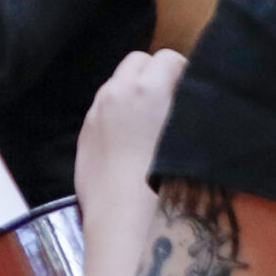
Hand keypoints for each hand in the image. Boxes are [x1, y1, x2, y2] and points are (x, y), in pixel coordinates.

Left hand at [75, 50, 186, 228]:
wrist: (124, 218)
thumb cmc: (167, 180)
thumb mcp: (190, 136)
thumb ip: (189, 107)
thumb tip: (191, 97)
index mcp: (147, 87)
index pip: (168, 57)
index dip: (181, 72)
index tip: (189, 93)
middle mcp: (117, 90)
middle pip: (138, 61)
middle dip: (153, 74)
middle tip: (167, 103)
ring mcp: (96, 111)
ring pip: (116, 83)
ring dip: (131, 92)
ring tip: (146, 123)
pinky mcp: (84, 132)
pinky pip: (102, 108)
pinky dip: (115, 113)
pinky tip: (126, 142)